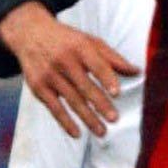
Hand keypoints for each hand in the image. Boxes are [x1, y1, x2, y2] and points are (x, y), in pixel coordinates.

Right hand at [0, 1, 136, 138]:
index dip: (106, 78)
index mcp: (80, 47)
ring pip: (71, 100)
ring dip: (87, 118)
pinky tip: (77, 133)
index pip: (96, 64)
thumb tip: (137, 72)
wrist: (29, 33)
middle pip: (85, 85)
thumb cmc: (66, 40)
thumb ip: (113, 58)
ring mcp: (50, 74)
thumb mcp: (89, 42)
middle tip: (114, 119)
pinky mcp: (39, 87)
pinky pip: (54, 107)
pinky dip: (65, 122)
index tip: (116, 93)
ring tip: (102, 132)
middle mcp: (64, 60)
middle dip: (100, 103)